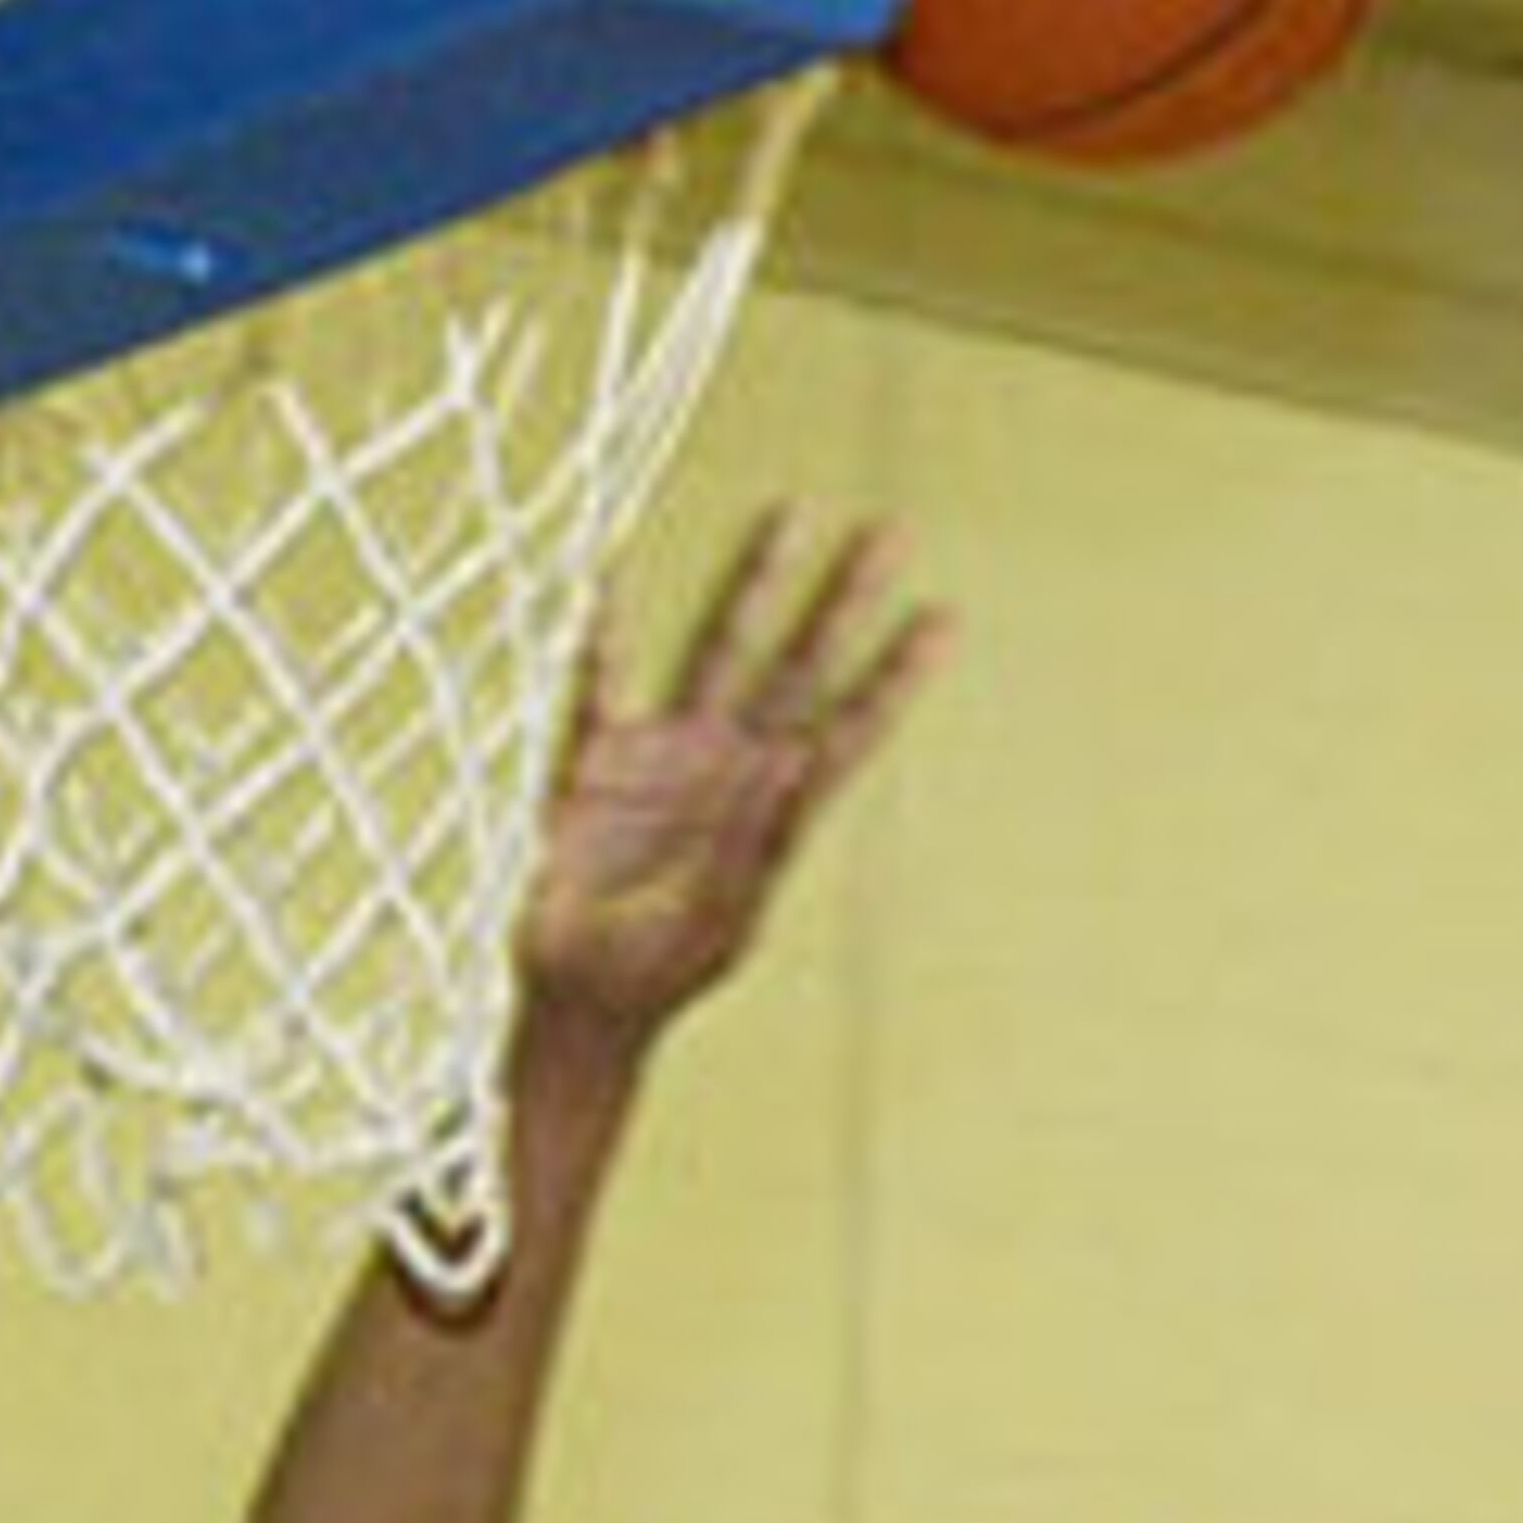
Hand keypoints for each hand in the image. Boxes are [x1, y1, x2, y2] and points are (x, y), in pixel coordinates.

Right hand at [515, 511, 945, 1050]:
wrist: (580, 1006)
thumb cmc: (659, 976)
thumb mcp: (721, 924)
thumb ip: (756, 847)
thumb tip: (794, 770)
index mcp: (772, 814)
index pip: (847, 732)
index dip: (894, 680)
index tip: (942, 621)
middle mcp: (729, 770)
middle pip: (798, 668)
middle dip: (843, 603)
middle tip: (892, 533)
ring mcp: (667, 759)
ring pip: (720, 652)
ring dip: (754, 586)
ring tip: (790, 516)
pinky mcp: (597, 765)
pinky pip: (601, 687)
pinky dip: (604, 635)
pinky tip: (609, 577)